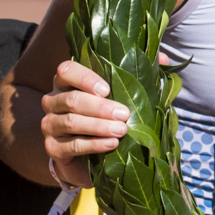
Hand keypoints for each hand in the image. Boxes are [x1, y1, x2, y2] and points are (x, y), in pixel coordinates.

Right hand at [40, 59, 128, 187]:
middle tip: (124, 114)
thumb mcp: (122, 94)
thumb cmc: (107, 117)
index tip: (107, 90)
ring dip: (98, 126)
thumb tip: (164, 59)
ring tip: (121, 130)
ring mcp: (49, 124)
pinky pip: (71, 145)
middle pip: (72, 99)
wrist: (90, 155)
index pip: (66, 70)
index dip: (85, 78)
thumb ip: (139, 74)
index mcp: (67, 82)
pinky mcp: (53, 148)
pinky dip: (93, 145)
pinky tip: (111, 144)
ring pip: (71, 122)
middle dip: (100, 107)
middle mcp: (53, 100)